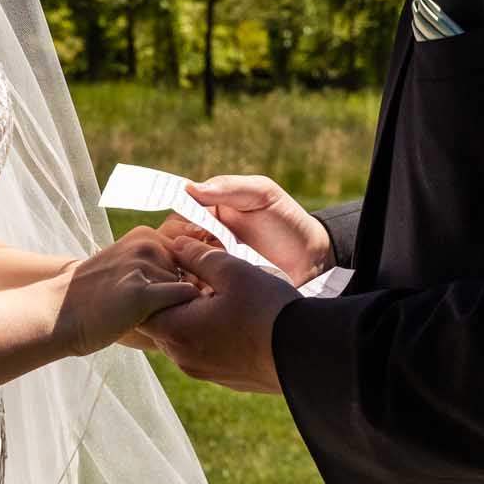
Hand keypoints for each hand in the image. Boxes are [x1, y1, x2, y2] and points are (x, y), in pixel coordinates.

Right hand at [48, 226, 200, 357]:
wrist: (58, 314)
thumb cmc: (97, 300)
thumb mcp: (128, 271)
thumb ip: (162, 270)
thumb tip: (206, 287)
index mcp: (146, 235)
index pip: (192, 254)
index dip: (196, 278)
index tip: (190, 298)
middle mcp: (148, 244)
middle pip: (196, 272)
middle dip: (192, 294)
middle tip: (170, 313)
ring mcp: (144, 265)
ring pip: (191, 289)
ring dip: (184, 307)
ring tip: (158, 320)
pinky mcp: (142, 292)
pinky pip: (183, 301)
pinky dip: (183, 315)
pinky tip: (161, 325)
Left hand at [142, 237, 298, 393]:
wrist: (308, 355)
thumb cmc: (267, 310)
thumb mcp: (232, 271)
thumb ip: (198, 256)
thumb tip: (177, 245)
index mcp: (177, 331)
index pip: (142, 309)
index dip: (152, 285)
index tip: (169, 268)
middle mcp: (183, 357)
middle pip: (161, 323)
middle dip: (172, 300)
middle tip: (192, 276)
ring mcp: (204, 371)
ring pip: (183, 337)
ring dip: (192, 316)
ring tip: (216, 294)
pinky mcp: (225, 378)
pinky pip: (204, 352)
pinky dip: (209, 333)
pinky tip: (233, 317)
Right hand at [159, 174, 332, 284]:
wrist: (312, 259)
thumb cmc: (287, 220)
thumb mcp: (262, 194)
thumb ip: (228, 187)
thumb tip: (189, 188)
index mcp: (207, 212)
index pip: (176, 217)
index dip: (176, 226)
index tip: (190, 233)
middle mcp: (202, 240)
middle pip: (171, 247)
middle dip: (174, 254)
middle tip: (195, 261)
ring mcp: (208, 266)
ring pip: (178, 271)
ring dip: (180, 276)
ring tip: (196, 281)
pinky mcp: (218, 290)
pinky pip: (195, 292)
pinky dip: (193, 293)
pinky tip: (202, 296)